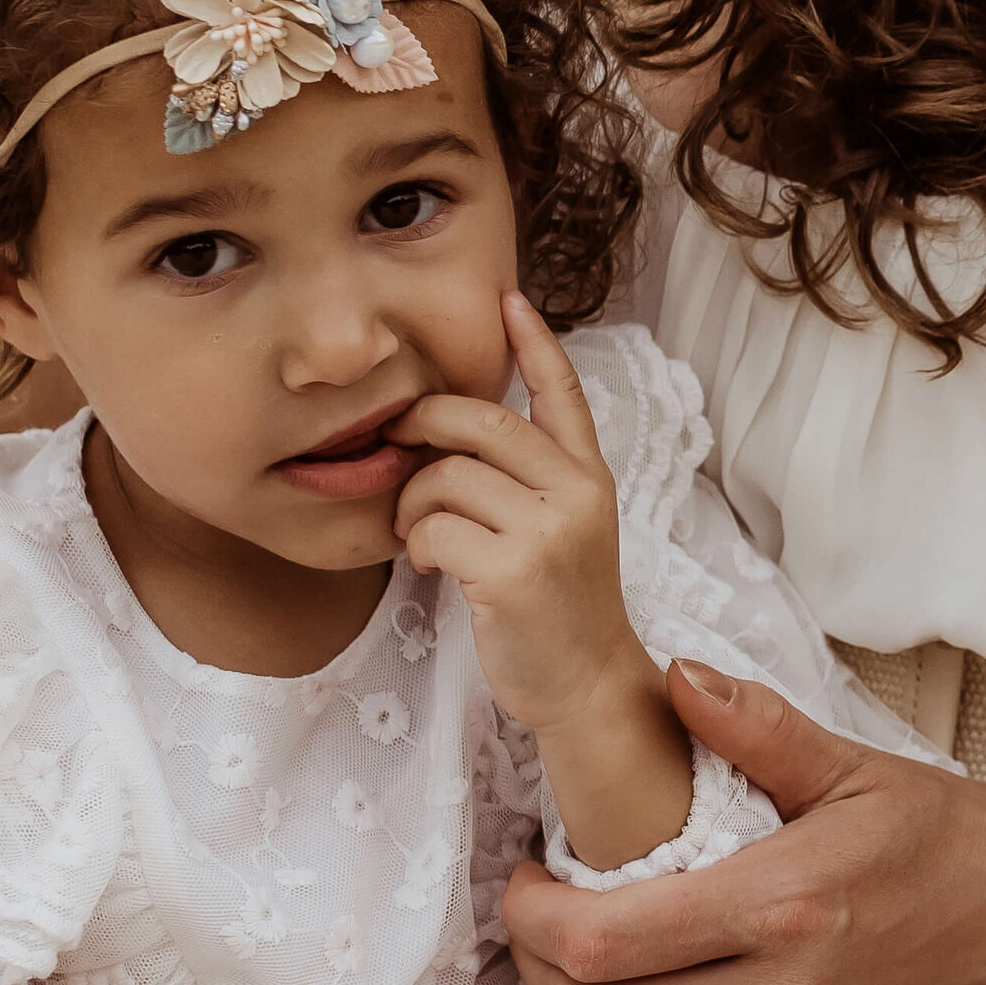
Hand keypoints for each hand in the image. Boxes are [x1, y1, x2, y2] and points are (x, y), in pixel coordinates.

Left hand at [393, 294, 649, 735]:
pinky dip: (416, 544)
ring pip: (445, 476)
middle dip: (422, 424)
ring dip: (411, 503)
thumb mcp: (562, 529)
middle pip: (479, 420)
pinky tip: (428, 564)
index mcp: (589, 475)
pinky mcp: (515, 572)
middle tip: (396, 443)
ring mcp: (549, 531)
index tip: (508, 298)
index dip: (535, 342)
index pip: (563, 393)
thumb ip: (526, 479)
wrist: (585, 686)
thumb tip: (446, 433)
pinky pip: (434, 529)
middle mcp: (577, 493)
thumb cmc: (558, 608)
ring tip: (416, 532)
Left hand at [508, 663, 985, 984]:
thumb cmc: (952, 843)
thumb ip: (756, 726)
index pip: (601, 940)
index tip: (530, 878)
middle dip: (537, 967)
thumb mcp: (858, 769)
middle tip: (543, 921)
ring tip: (582, 978)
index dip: (531, 915)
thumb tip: (672, 674)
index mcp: (784, 907)